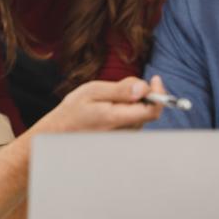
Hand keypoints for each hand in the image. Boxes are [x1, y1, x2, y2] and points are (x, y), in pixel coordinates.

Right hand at [33, 76, 164, 133]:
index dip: (159, 94)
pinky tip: (110, 109)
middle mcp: (125, 132)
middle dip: (143, 94)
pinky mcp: (122, 139)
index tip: (155, 79)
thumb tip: (144, 87)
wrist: (59, 133)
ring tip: (109, 99)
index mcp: (117, 119)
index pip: (152, 111)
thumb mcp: (92, 92)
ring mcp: (124, 137)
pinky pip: (134, 120)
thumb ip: (120, 90)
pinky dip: (128, 110)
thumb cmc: (73, 111)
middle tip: (122, 86)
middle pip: (148, 110)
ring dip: (134, 102)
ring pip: (141, 114)